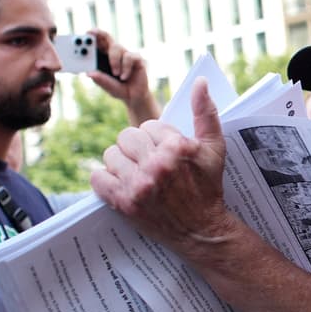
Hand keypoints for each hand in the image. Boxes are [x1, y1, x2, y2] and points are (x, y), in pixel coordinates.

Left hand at [86, 28, 160, 123]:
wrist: (135, 96)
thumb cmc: (118, 88)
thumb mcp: (106, 85)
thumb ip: (100, 79)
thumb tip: (89, 73)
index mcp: (104, 58)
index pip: (97, 44)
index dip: (92, 37)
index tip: (86, 32)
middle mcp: (115, 54)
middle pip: (107, 38)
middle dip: (99, 34)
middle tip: (92, 32)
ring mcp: (126, 55)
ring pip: (117, 48)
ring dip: (114, 61)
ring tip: (115, 73)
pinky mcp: (136, 59)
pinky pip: (129, 57)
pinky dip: (125, 68)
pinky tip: (124, 77)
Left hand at [91, 78, 235, 253]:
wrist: (201, 229)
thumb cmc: (208, 186)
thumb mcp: (214, 148)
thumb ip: (206, 112)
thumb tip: (200, 82)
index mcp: (177, 147)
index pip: (149, 126)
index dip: (156, 138)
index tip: (166, 152)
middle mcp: (156, 165)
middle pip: (126, 136)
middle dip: (137, 147)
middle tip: (149, 162)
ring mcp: (138, 185)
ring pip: (110, 155)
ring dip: (121, 163)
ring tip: (137, 173)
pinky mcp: (123, 203)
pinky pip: (97, 177)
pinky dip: (105, 180)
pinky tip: (122, 184)